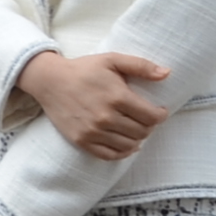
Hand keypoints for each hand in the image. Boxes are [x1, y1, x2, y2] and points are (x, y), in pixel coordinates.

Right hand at [15, 48, 171, 159]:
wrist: (49, 81)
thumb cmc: (83, 69)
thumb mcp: (112, 60)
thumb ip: (141, 66)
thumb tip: (167, 73)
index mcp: (117, 97)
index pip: (151, 116)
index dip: (160, 115)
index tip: (159, 111)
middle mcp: (106, 117)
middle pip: (142, 132)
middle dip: (149, 126)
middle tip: (145, 119)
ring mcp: (92, 131)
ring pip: (128, 145)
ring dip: (137, 139)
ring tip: (135, 129)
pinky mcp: (81, 140)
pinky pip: (109, 155)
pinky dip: (122, 153)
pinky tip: (127, 145)